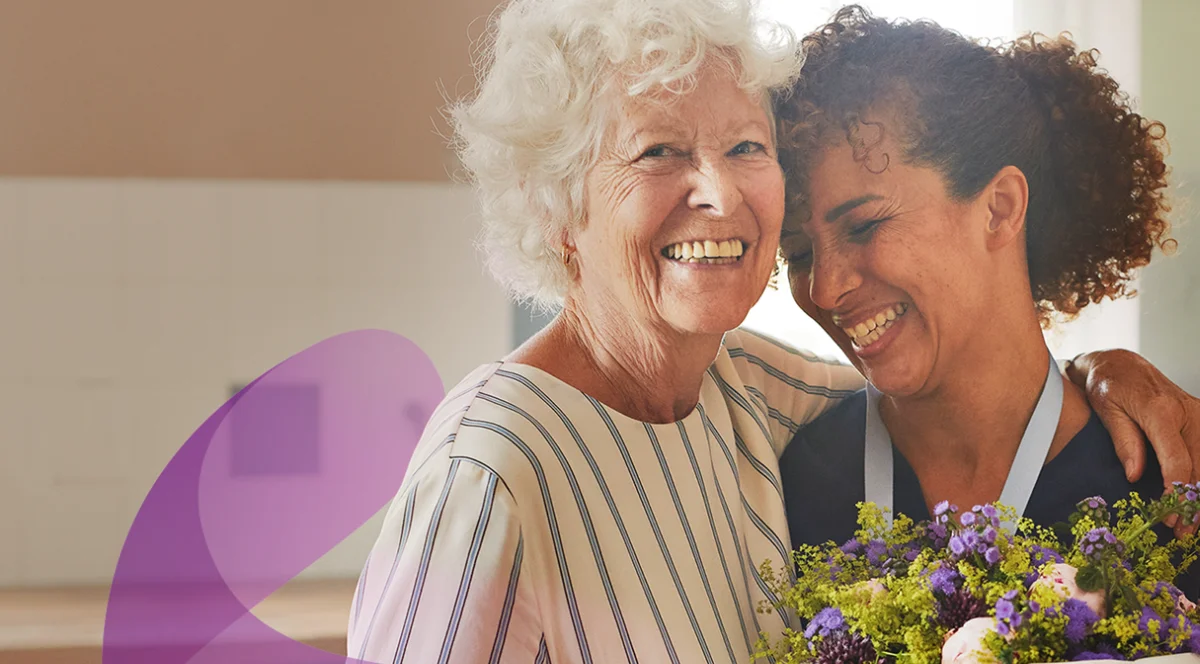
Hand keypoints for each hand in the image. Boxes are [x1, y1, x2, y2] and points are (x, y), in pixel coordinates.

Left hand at [1067, 349, 1199, 537]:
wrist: (1121, 364)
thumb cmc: (1109, 386)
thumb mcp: (1106, 410)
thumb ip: (1123, 442)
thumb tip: (1135, 476)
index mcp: (1162, 411)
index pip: (1177, 460)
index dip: (1175, 492)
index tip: (1167, 516)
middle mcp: (1188, 412)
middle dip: (1191, 503)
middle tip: (1180, 531)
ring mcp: (1198, 415)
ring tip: (1189, 524)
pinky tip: (1194, 501)